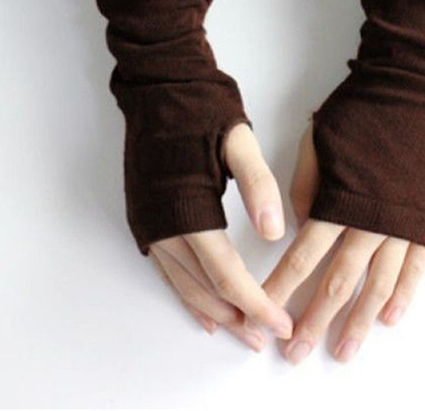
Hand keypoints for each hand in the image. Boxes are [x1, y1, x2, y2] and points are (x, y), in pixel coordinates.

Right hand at [148, 123, 293, 351]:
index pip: (226, 272)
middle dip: (236, 317)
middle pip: (203, 287)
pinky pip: (165, 269)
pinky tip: (201, 308)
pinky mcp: (144, 218)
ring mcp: (149, 223)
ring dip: (212, 310)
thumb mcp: (238, 138)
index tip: (280, 321)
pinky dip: (185, 292)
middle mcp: (163, 224)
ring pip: (181, 283)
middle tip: (264, 337)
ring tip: (239, 330)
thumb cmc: (202, 108)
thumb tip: (274, 232)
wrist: (158, 87)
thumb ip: (258, 183)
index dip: (255, 302)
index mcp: (189, 207)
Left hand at [263, 123, 424, 364]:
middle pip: (338, 280)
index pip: (303, 255)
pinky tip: (389, 319)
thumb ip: (306, 185)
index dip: (282, 288)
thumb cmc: (361, 109)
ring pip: (378, 284)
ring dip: (358, 321)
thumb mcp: (319, 138)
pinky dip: (403, 295)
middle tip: (296, 353)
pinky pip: (415, 266)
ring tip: (344, 351)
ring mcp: (402, 222)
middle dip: (314, 319)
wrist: (413, 88)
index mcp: (338, 199)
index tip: (265, 312)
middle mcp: (369, 219)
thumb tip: (301, 223)